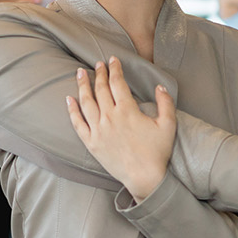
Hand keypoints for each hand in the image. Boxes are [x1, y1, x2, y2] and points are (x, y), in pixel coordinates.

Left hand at [65, 56, 175, 201]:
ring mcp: (98, 130)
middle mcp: (110, 117)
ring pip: (86, 102)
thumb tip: (160, 87)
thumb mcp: (168, 125)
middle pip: (100, 89)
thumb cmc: (157, 152)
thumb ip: (166, 103)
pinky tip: (68, 99)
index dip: (114, 69)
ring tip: (79, 74)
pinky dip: (72, 110)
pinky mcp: (91, 143)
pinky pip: (78, 123)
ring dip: (82, 86)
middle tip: (97, 64)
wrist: (144, 177)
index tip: (112, 60)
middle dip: (98, 73)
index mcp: (127, 110)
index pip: (117, 83)